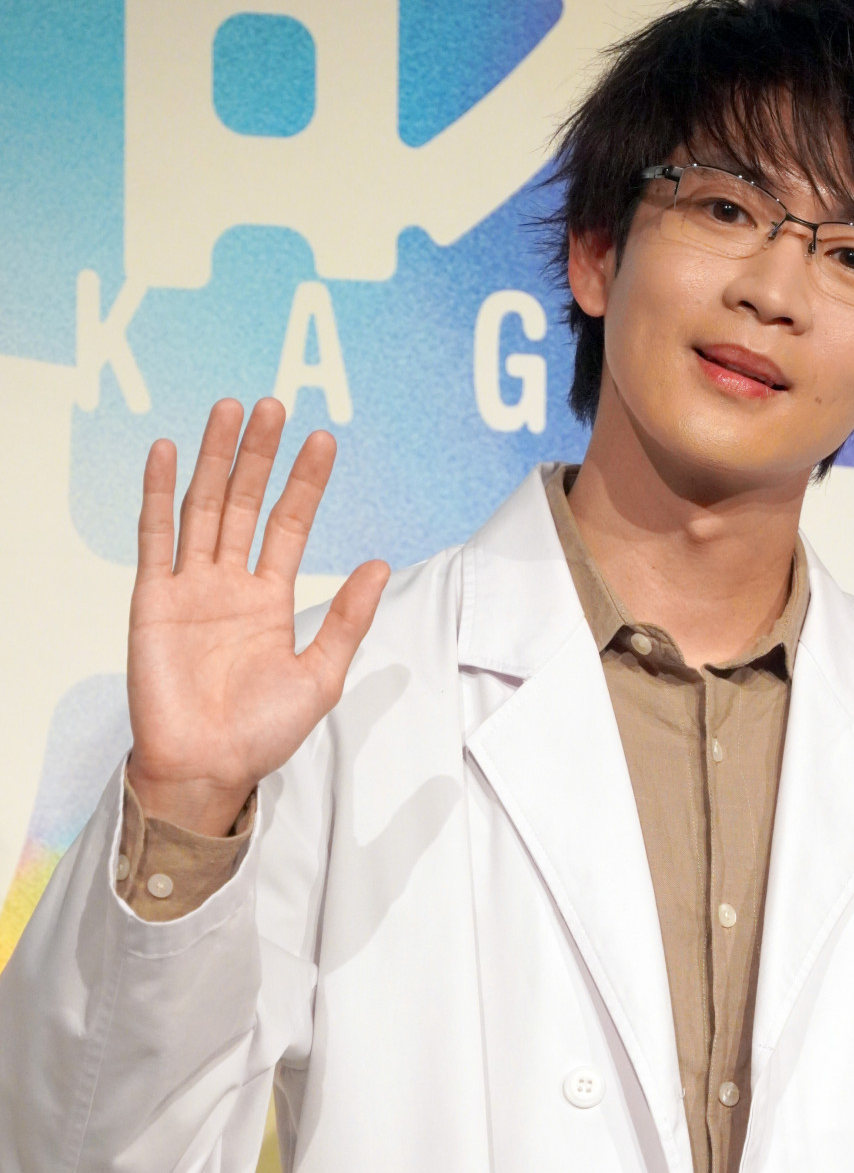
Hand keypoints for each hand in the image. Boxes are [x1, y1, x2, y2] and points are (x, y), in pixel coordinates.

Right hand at [126, 397, 389, 835]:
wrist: (207, 768)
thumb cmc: (261, 733)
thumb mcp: (320, 675)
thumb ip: (347, 620)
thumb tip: (380, 565)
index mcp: (271, 600)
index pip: (289, 525)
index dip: (305, 483)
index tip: (323, 440)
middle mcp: (230, 585)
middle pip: (246, 503)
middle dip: (259, 455)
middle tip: (273, 405)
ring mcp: (190, 588)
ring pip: (204, 508)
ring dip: (215, 459)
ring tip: (229, 410)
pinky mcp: (153, 599)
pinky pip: (155, 538)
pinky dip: (159, 494)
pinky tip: (169, 453)